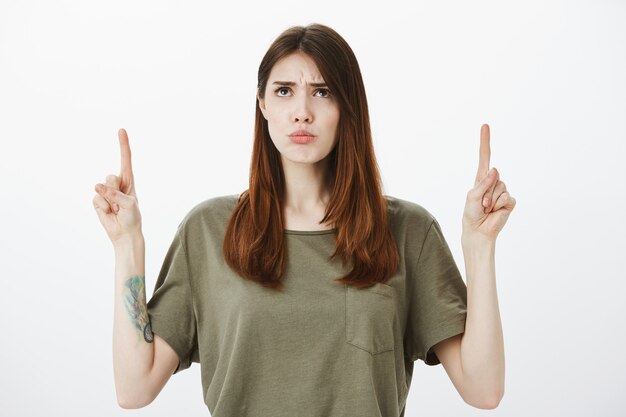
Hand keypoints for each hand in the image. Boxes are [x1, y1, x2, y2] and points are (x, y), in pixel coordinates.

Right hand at [93, 128, 141, 244]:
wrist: (124, 233)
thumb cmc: (132, 217)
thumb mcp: (129, 204)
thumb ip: (114, 193)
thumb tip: (96, 186)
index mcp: (129, 181)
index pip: (125, 159)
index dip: (123, 145)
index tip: (122, 130)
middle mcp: (116, 183)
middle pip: (111, 177)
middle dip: (115, 190)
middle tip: (121, 203)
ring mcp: (105, 191)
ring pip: (102, 187)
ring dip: (110, 200)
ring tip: (116, 209)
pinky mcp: (97, 200)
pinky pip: (96, 199)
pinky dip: (103, 208)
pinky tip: (109, 212)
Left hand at [462, 124, 515, 241]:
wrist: (479, 230)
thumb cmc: (471, 213)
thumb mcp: (472, 196)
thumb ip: (483, 183)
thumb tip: (495, 169)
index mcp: (482, 178)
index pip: (485, 156)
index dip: (485, 141)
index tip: (485, 125)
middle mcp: (493, 181)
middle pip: (493, 176)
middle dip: (485, 192)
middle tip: (481, 205)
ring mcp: (502, 190)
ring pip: (500, 188)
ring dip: (491, 201)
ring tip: (486, 209)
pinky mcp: (510, 200)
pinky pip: (507, 197)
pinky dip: (499, 205)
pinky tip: (495, 211)